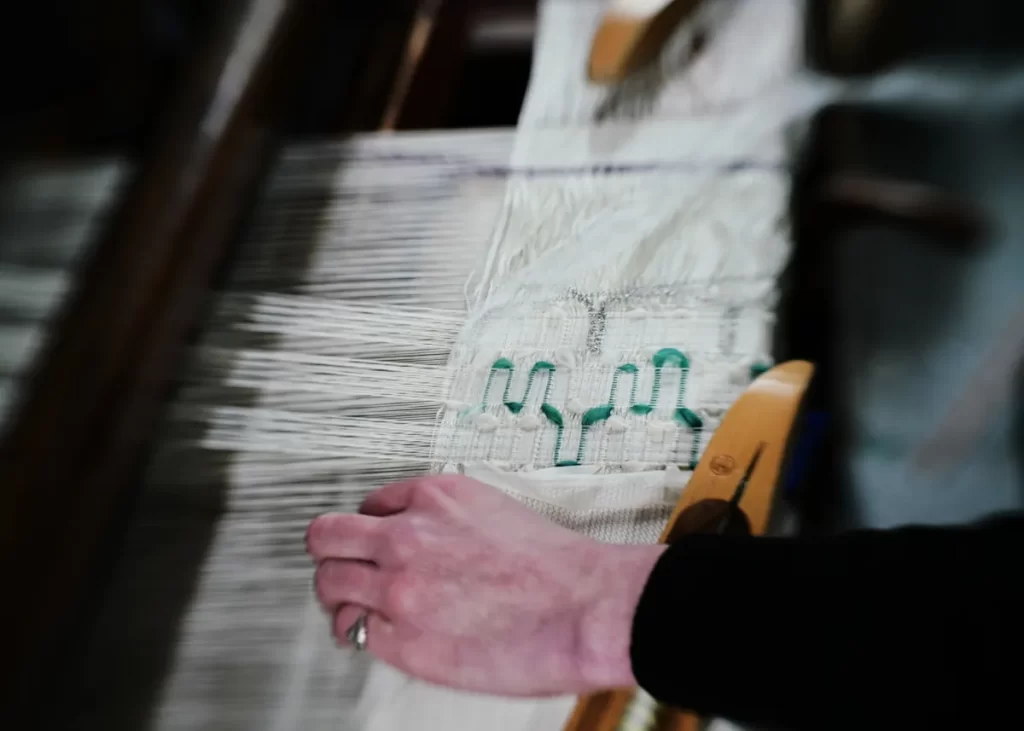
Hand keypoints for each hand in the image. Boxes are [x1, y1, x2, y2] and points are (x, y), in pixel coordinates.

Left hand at [306, 474, 664, 696]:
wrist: (587, 606)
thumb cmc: (557, 567)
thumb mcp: (494, 511)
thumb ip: (447, 520)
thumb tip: (424, 539)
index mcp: (433, 496)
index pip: (368, 503)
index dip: (370, 527)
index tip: (374, 542)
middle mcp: (406, 535)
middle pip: (326, 536)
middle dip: (332, 553)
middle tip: (341, 568)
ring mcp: (399, 587)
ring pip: (328, 583)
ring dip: (338, 594)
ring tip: (352, 605)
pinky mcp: (402, 639)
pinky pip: (353, 631)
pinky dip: (360, 632)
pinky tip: (375, 633)